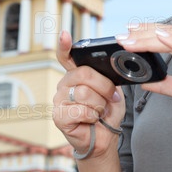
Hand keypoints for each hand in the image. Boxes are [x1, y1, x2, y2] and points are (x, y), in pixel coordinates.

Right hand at [53, 31, 125, 157]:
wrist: (106, 137)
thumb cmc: (108, 112)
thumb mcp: (113, 90)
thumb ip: (108, 77)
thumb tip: (113, 67)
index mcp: (77, 74)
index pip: (67, 56)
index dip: (65, 45)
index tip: (65, 34)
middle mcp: (65, 84)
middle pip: (84, 73)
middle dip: (104, 87)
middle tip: (110, 98)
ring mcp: (59, 100)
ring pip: (84, 93)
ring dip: (100, 105)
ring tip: (99, 111)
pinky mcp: (59, 116)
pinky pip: (80, 110)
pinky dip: (92, 116)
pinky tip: (91, 120)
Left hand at [116, 24, 171, 143]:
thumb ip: (166, 85)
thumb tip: (146, 82)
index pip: (171, 36)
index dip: (150, 32)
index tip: (130, 32)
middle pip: (170, 33)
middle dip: (144, 32)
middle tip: (122, 34)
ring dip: (149, 37)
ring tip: (129, 39)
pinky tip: (158, 37)